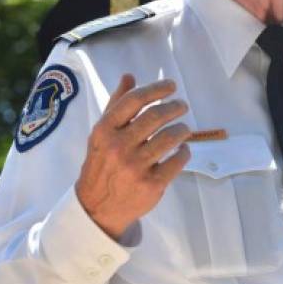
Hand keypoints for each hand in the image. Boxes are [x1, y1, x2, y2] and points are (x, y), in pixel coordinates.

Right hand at [75, 74, 190, 239]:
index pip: (134, 101)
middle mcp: (118, 147)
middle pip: (155, 116)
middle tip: (182, 106)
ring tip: (185, 128)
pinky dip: (184, 152)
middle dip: (174, 107)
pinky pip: (176, 161)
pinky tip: (183, 149)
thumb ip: (116, 104)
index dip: (156, 89)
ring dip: (183, 129)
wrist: (97, 208)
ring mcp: (135, 166)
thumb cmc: (102, 164)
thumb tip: (129, 75)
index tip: (171, 86)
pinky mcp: (151, 184)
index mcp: (105, 131)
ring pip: (169, 138)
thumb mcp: (102, 134)